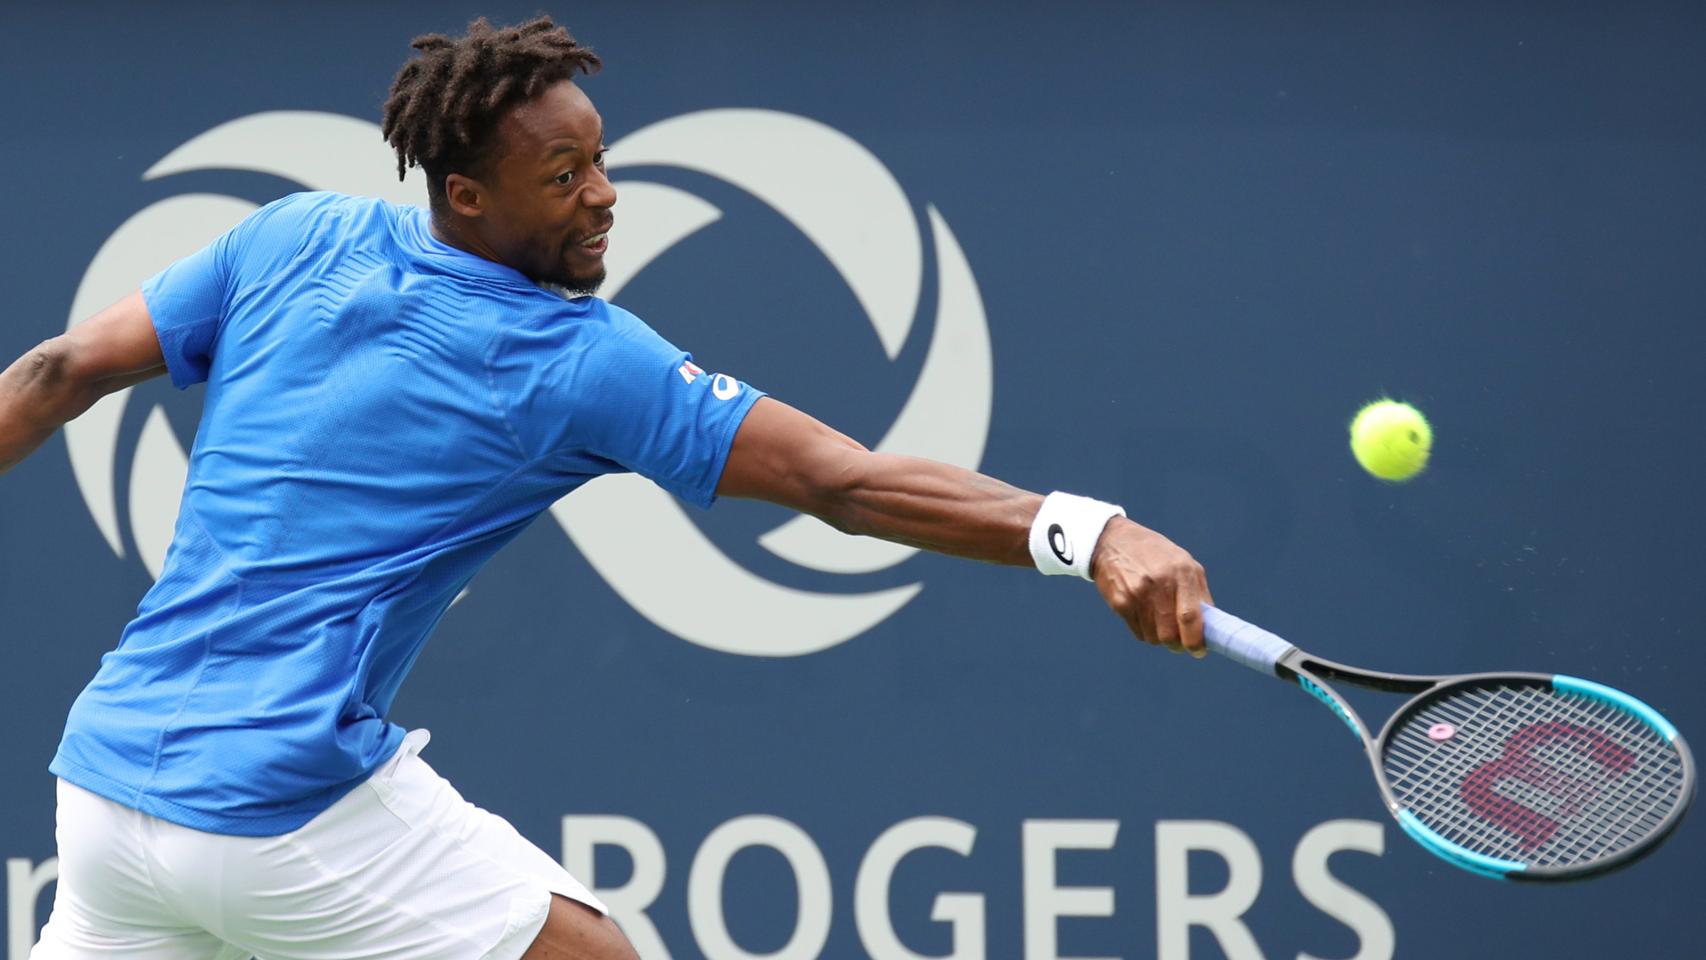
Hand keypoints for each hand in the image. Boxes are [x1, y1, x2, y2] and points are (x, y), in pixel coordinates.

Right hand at [1089, 517, 1212, 656]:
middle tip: (1178, 641)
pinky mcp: (1120, 602)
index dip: (1195, 640)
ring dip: (1159, 636)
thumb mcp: (1183, 563)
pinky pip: (1138, 633)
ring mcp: (1137, 593)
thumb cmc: (1155, 555)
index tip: (1198, 650)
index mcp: (1181, 571)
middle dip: (1177, 644)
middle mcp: (1160, 582)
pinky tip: (1142, 611)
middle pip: (1170, 635)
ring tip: (1157, 617)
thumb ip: (1199, 594)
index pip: (1190, 616)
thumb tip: (1211, 627)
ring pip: (1154, 638)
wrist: (1113, 542)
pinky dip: (1144, 629)